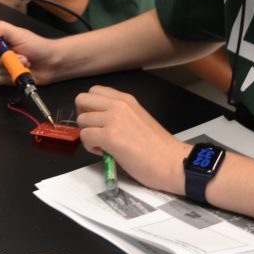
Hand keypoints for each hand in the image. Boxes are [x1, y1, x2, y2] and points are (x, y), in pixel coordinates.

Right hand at [0, 20, 57, 84]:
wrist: (50, 62)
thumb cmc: (37, 46)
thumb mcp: (18, 33)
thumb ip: (0, 29)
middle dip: (3, 57)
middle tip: (17, 53)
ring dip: (10, 66)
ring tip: (23, 61)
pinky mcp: (4, 76)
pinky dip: (10, 75)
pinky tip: (20, 70)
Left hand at [75, 85, 190, 194]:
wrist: (172, 162)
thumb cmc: (158, 147)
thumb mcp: (136, 118)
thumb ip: (118, 114)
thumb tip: (98, 121)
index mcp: (126, 99)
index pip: (94, 91)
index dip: (90, 106)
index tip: (98, 121)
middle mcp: (118, 104)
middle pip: (82, 99)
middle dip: (83, 116)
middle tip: (95, 131)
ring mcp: (114, 119)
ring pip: (81, 120)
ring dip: (87, 134)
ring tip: (102, 145)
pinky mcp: (110, 136)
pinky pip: (85, 136)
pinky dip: (90, 147)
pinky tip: (104, 152)